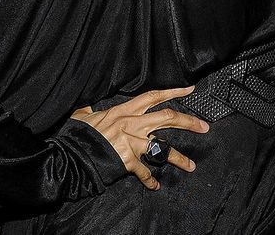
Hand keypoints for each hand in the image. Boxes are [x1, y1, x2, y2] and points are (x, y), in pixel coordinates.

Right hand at [70, 86, 208, 189]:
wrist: (70, 155)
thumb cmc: (77, 135)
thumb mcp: (84, 115)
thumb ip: (91, 110)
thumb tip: (88, 105)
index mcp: (123, 110)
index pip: (153, 96)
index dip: (173, 91)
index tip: (190, 90)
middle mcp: (132, 124)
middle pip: (168, 118)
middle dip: (189, 122)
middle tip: (204, 126)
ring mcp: (132, 143)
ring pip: (163, 148)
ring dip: (179, 159)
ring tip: (190, 166)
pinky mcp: (128, 161)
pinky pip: (144, 172)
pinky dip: (150, 180)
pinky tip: (155, 185)